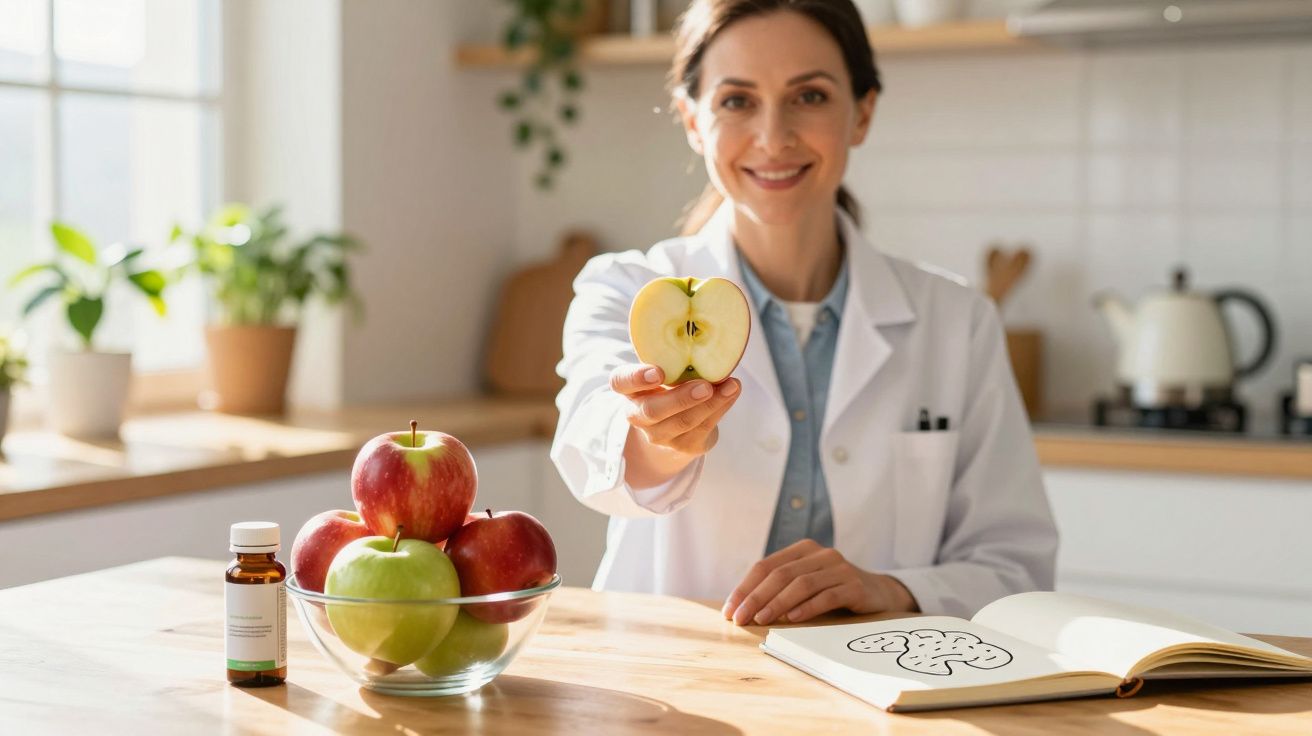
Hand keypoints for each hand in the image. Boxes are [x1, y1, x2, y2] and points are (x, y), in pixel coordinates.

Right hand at [610, 363, 740, 459]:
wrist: (674, 426)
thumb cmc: (670, 385)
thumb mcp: (666, 370)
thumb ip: (676, 358)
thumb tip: (707, 337)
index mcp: (630, 389)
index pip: (621, 382)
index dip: (636, 378)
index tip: (658, 372)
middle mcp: (638, 414)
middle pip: (652, 411)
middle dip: (680, 399)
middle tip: (704, 386)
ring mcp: (660, 434)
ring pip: (683, 422)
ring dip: (710, 403)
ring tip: (730, 385)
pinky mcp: (685, 445)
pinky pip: (703, 428)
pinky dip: (721, 408)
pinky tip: (731, 392)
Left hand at [722, 539, 918, 625]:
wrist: (878, 593)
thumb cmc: (833, 590)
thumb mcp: (806, 583)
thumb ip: (780, 588)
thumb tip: (742, 608)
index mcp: (802, 549)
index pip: (766, 565)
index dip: (745, 587)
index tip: (730, 610)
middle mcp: (820, 554)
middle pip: (781, 574)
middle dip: (756, 597)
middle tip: (740, 618)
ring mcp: (839, 568)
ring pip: (802, 584)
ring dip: (778, 603)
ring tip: (761, 619)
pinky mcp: (855, 586)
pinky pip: (828, 596)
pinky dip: (808, 607)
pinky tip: (793, 619)